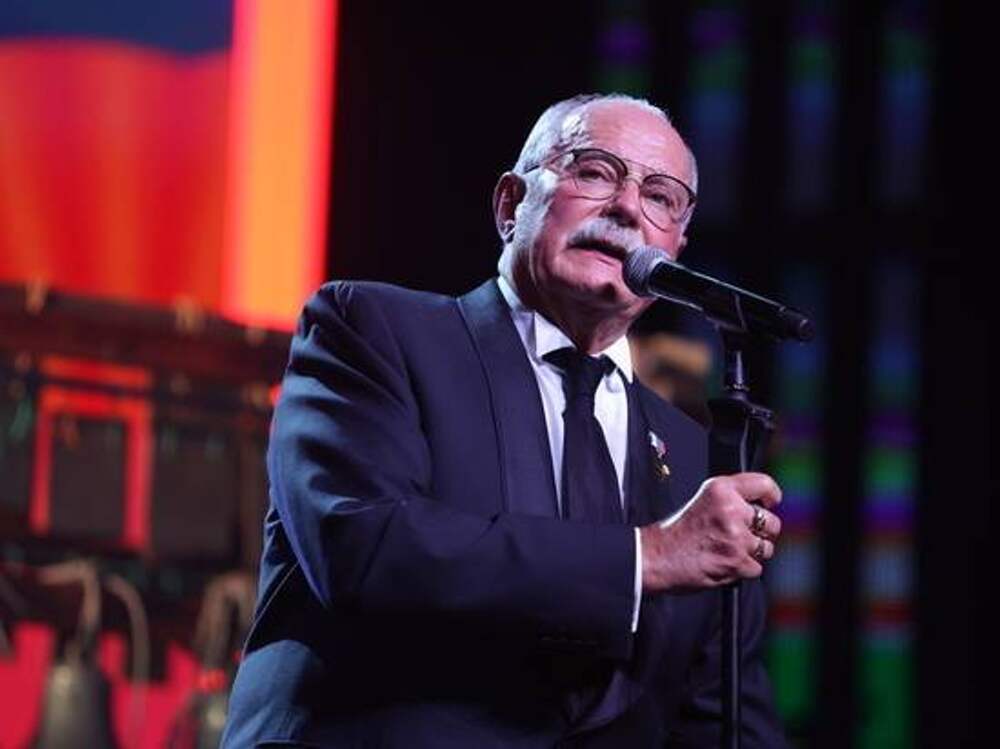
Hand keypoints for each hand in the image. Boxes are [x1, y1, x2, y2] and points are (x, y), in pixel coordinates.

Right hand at [639, 472, 781, 592]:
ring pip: (767, 548)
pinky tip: (724, 563)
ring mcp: (736, 537)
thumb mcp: (703, 500)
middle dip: (761, 532)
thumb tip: (761, 504)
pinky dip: (743, 570)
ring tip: (728, 550)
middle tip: (741, 535)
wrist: (657, 556)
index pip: (764, 484)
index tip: (769, 503)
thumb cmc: (676, 533)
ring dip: (752, 553)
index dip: (771, 496)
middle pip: (773, 522)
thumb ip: (732, 498)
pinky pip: (757, 568)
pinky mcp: (738, 561)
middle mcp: (731, 510)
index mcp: (721, 490)